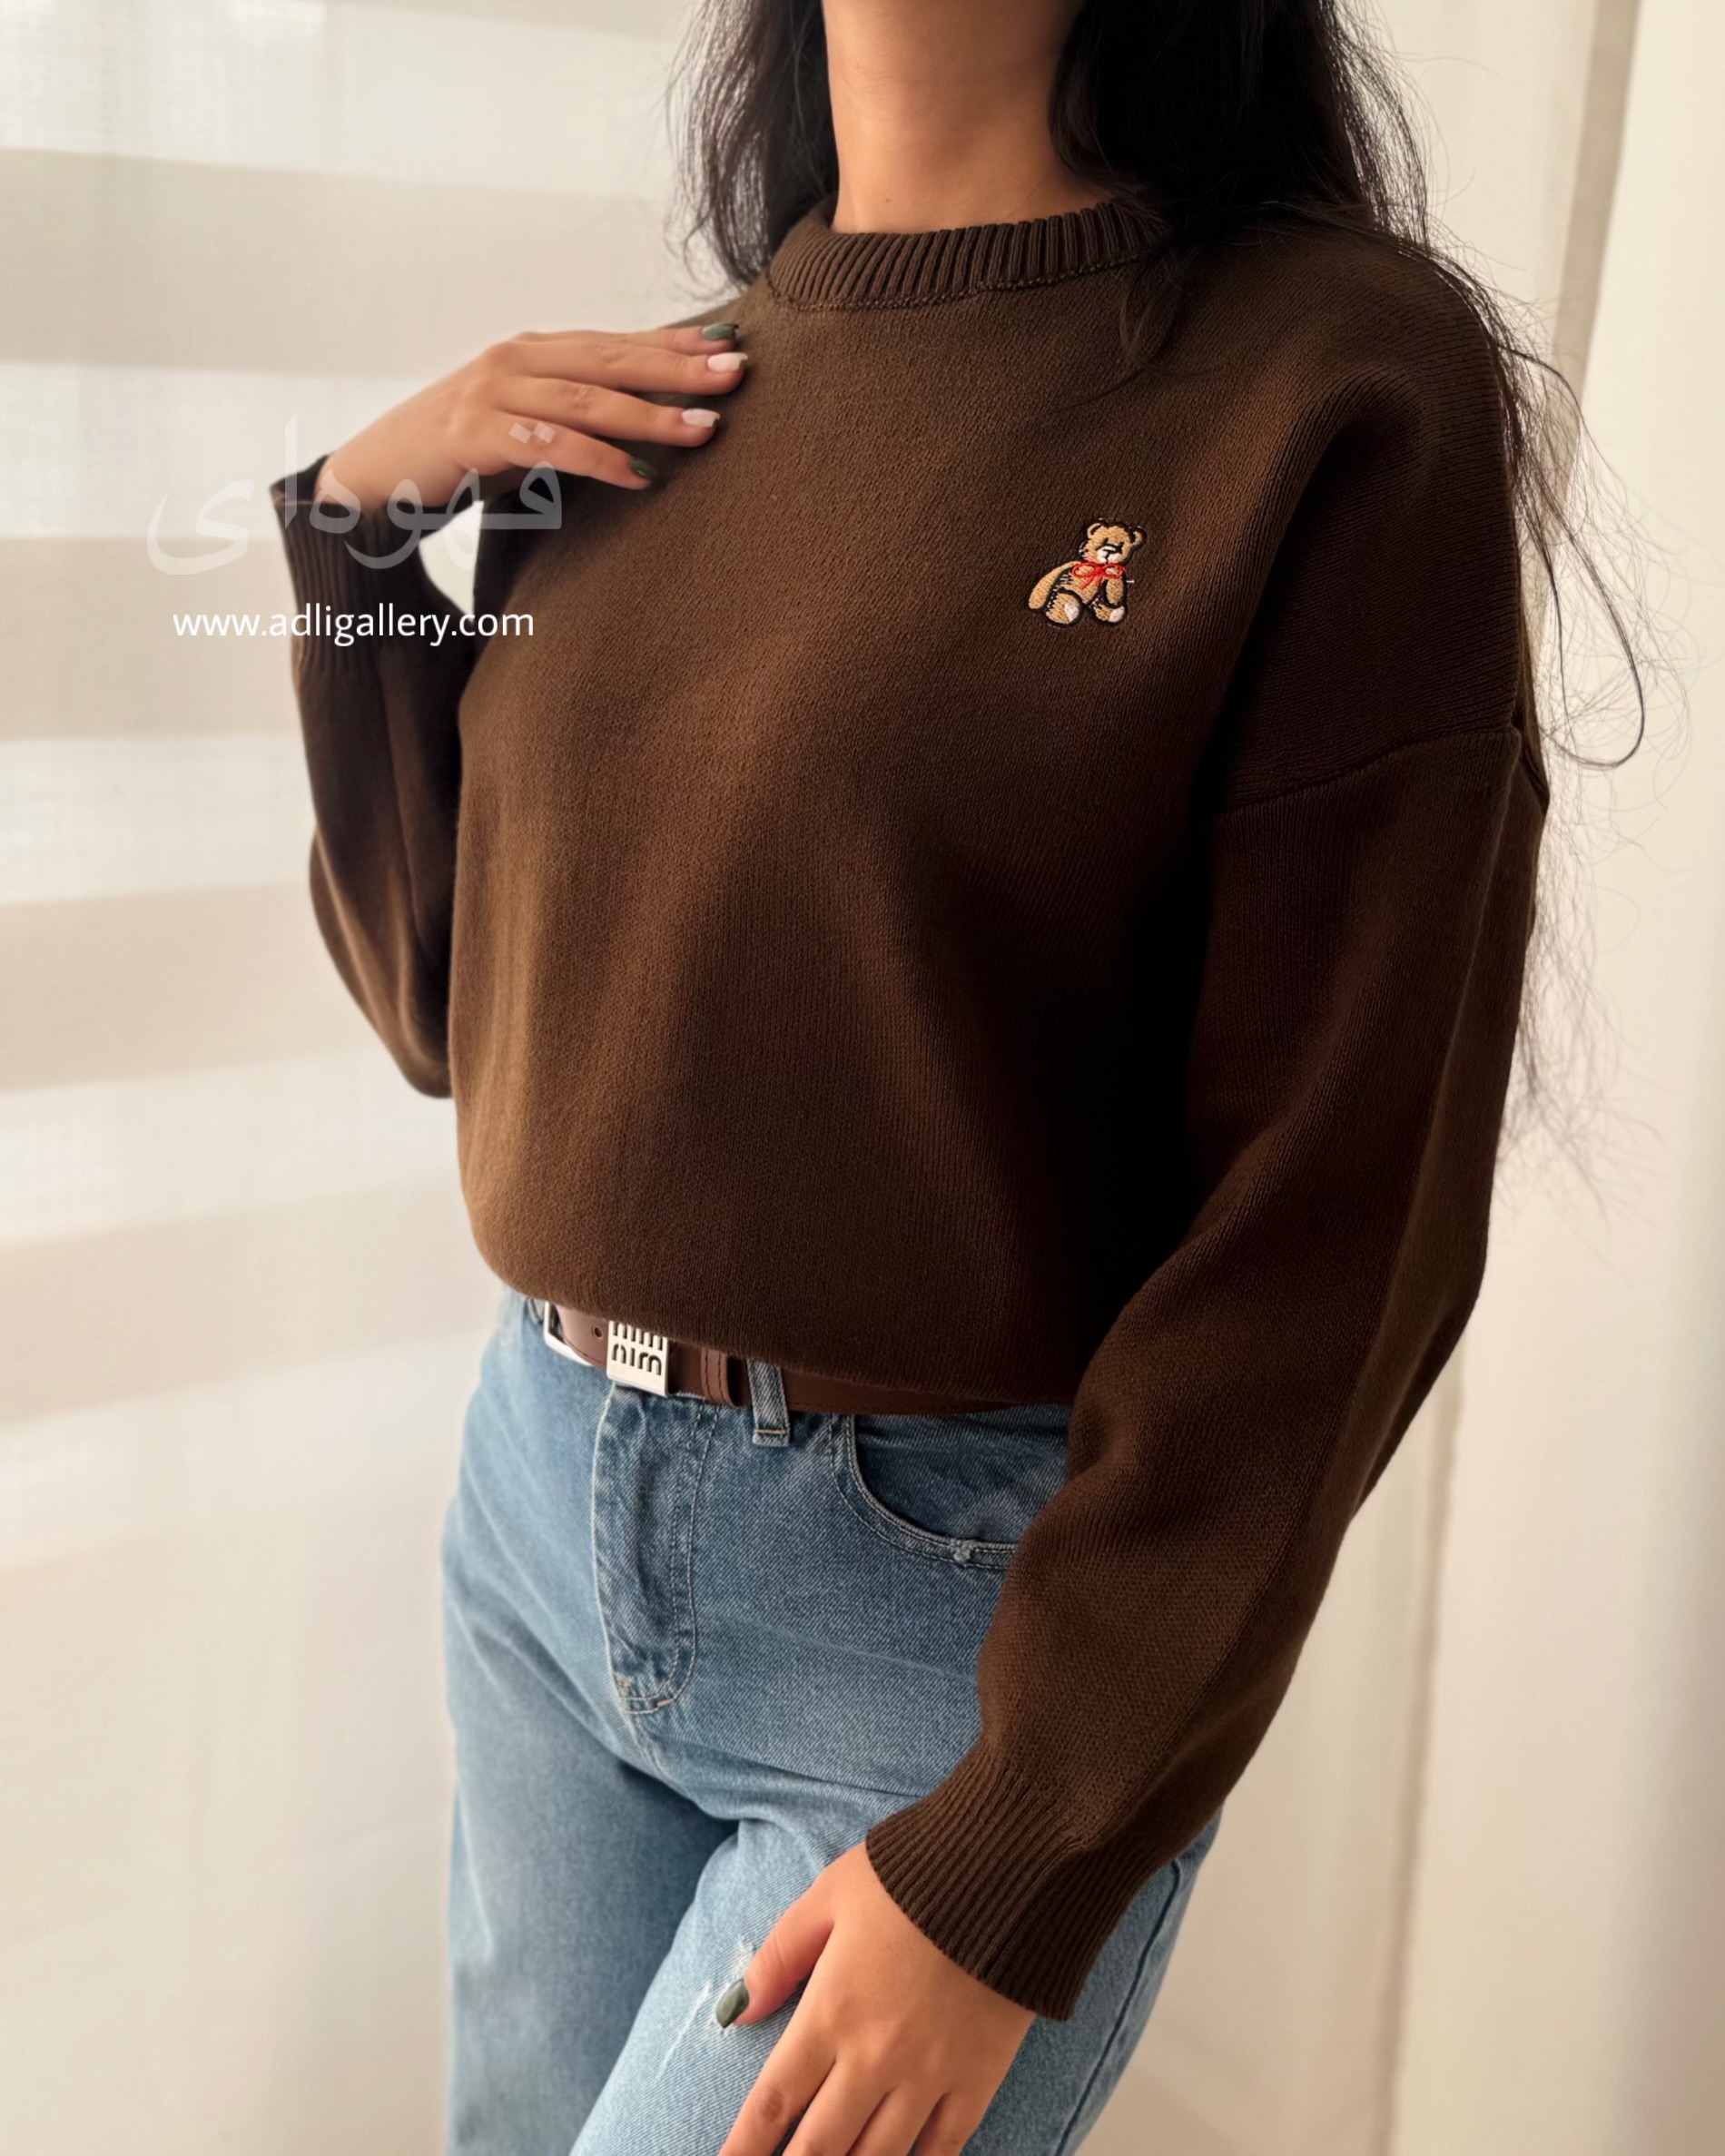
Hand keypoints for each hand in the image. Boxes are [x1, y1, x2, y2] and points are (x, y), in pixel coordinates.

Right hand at [314, 321, 750, 511]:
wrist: (374, 477)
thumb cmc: (459, 457)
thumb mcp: (527, 425)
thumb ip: (576, 415)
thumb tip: (648, 426)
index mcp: (533, 352)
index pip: (615, 342)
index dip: (674, 342)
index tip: (732, 342)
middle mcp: (515, 360)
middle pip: (611, 359)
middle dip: (678, 366)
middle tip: (736, 371)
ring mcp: (492, 393)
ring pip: (588, 400)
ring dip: (651, 415)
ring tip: (705, 428)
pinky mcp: (475, 434)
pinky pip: (550, 447)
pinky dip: (599, 462)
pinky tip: (641, 478)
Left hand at [717, 1842, 1033, 2155]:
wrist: (1009, 1870)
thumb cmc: (913, 1875)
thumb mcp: (829, 1895)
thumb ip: (780, 1955)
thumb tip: (737, 2010)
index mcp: (831, 2010)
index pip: (773, 2102)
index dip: (743, 2148)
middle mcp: (874, 2056)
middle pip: (819, 2147)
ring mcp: (929, 2075)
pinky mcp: (977, 2080)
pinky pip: (941, 2151)